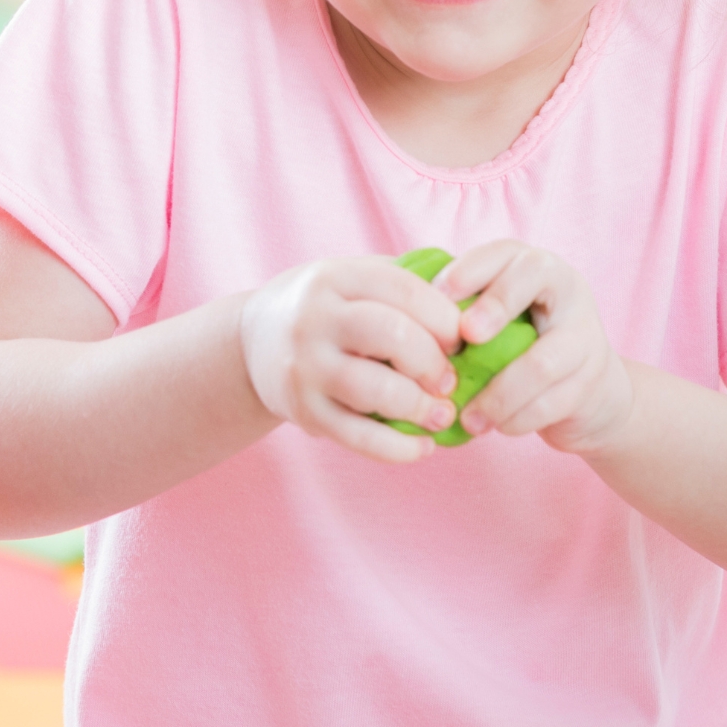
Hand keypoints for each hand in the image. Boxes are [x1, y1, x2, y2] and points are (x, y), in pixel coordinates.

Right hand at [239, 256, 461, 461]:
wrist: (251, 342)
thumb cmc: (327, 310)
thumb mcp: (350, 280)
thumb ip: (402, 286)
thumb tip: (475, 306)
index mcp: (335, 278)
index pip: (403, 289)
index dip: (445, 317)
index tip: (463, 339)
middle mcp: (315, 318)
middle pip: (392, 334)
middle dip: (433, 362)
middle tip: (450, 380)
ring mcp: (305, 367)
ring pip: (375, 389)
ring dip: (420, 407)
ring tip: (442, 414)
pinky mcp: (303, 412)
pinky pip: (358, 436)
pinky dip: (397, 448)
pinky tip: (422, 448)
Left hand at [434, 241, 632, 450]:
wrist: (587, 388)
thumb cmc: (522, 347)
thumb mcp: (499, 319)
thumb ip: (464, 311)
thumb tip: (402, 319)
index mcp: (535, 266)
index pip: (502, 253)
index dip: (467, 272)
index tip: (435, 298)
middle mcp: (565, 289)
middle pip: (532, 279)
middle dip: (495, 306)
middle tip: (465, 337)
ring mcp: (585, 334)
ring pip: (543, 361)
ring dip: (499, 394)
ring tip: (468, 418)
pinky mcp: (593, 379)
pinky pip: (552, 403)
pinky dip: (517, 420)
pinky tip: (496, 428)